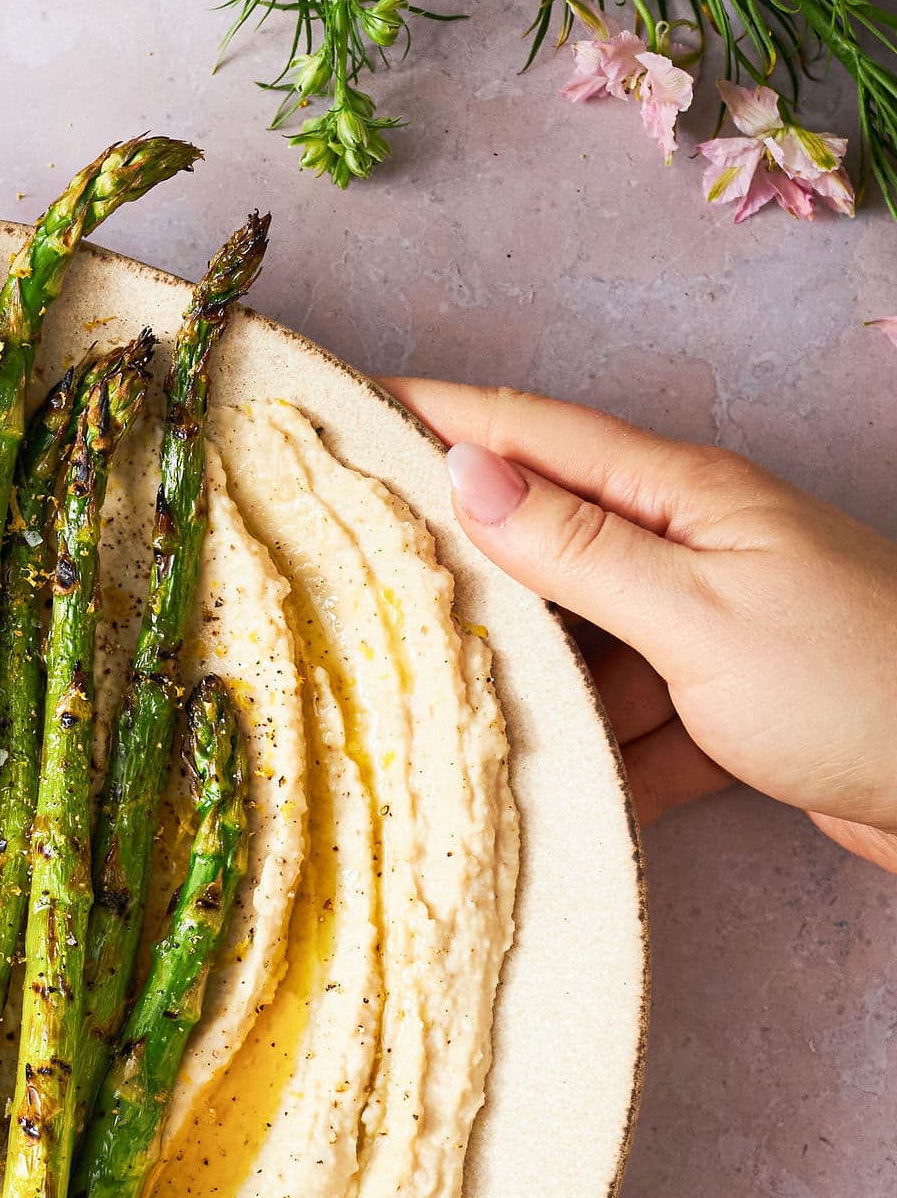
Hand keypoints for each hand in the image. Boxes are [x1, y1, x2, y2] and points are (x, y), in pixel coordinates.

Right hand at [390, 378, 896, 873]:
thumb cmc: (850, 683)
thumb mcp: (694, 611)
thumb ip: (578, 549)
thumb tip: (468, 475)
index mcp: (683, 499)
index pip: (535, 436)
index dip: (442, 416)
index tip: (351, 400)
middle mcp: (693, 551)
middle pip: (549, 546)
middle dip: (462, 566)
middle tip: (355, 577)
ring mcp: (713, 630)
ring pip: (586, 649)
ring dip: (531, 688)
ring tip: (444, 718)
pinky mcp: (731, 711)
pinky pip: (637, 729)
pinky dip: (603, 762)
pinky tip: (559, 797)